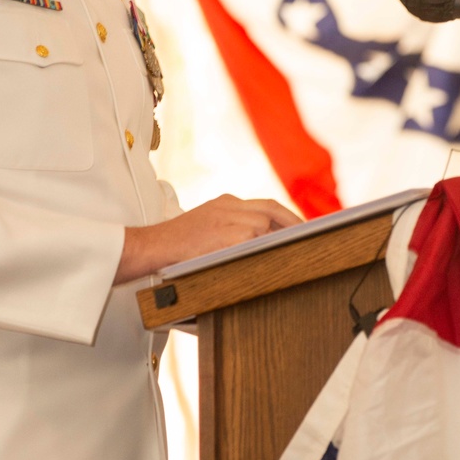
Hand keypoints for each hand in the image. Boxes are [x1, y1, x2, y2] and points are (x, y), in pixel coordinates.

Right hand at [115, 194, 299, 283]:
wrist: (153, 246)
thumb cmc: (178, 244)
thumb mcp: (206, 225)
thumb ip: (231, 226)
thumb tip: (260, 239)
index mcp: (225, 202)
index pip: (265, 205)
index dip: (286, 215)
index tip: (299, 226)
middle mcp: (228, 206)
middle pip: (270, 210)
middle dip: (291, 222)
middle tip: (307, 236)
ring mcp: (227, 220)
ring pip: (263, 225)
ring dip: (276, 238)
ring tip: (290, 251)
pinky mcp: (226, 235)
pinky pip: (253, 239)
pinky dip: (264, 246)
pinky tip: (272, 257)